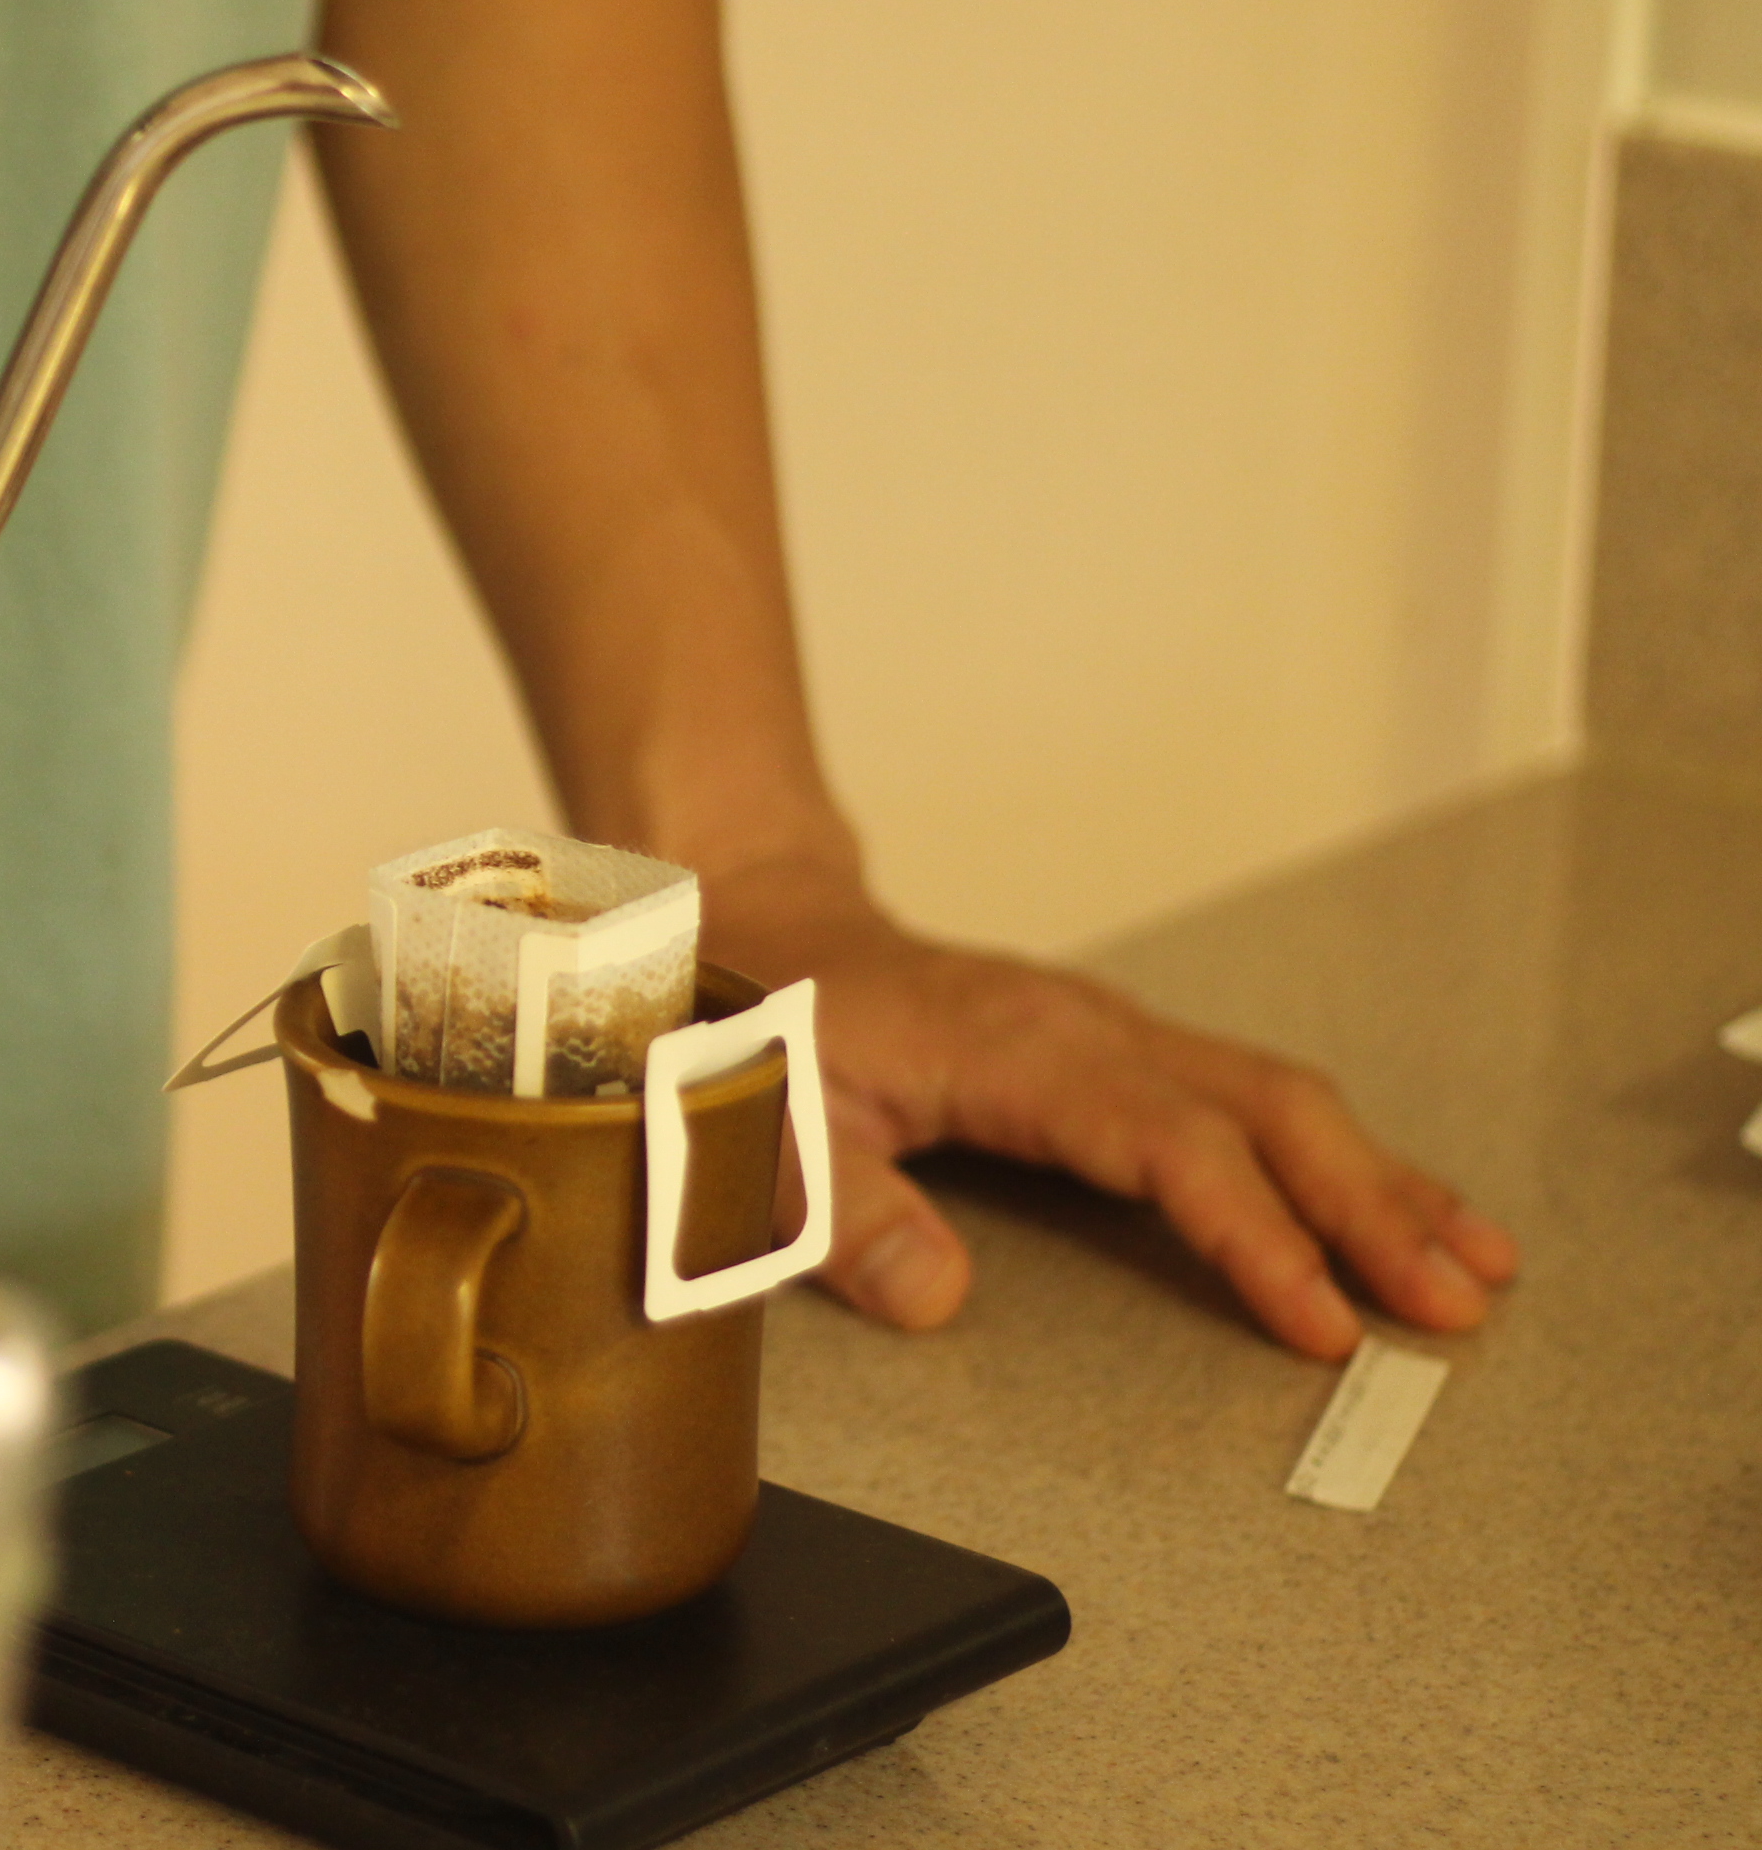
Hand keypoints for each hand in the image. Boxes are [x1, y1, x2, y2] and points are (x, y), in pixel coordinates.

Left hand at [708, 856, 1519, 1359]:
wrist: (766, 922)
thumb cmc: (769, 1021)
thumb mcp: (772, 1122)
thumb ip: (843, 1213)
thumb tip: (936, 1300)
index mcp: (1020, 1052)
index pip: (1171, 1147)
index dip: (1253, 1234)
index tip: (1317, 1319)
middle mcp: (1090, 1031)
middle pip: (1267, 1111)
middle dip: (1369, 1209)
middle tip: (1448, 1307)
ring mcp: (1115, 1034)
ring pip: (1281, 1098)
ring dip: (1381, 1182)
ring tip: (1475, 1267)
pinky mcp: (1120, 1051)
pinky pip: (1252, 1098)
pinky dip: (1338, 1157)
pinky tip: (1396, 1210)